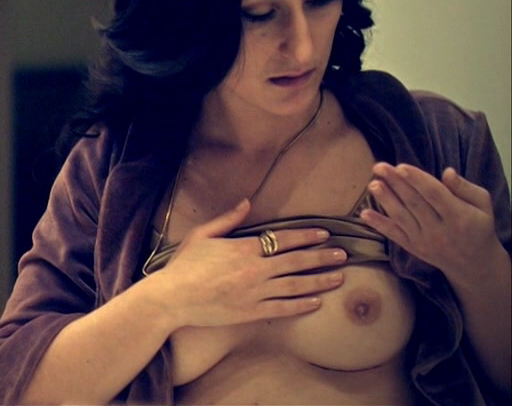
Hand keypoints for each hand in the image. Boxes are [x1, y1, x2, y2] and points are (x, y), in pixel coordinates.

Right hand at [155, 200, 347, 327]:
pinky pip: (283, 308)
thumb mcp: (202, 235)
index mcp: (244, 248)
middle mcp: (255, 269)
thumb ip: (227, 219)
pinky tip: (316, 302)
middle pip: (296, 262)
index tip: (324, 235)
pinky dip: (301, 305)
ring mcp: (255, 292)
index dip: (306, 236)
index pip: (283, 239)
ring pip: (296, 285)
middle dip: (322, 258)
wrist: (172, 297)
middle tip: (343, 255)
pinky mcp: (252, 312)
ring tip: (339, 278)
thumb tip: (247, 202)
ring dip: (320, 281)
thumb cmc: (184, 265)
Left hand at [360, 163, 501, 281]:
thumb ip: (464, 188)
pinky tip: (364, 213)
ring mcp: (424, 240)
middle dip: (396, 183)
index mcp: (458, 216)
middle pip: (414, 203)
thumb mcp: (482, 205)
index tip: (401, 166)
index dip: (417, 180)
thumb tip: (447, 171)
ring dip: (385, 200)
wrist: (474, 264)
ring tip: (372, 184)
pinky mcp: (413, 248)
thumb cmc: (478, 226)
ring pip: (402, 217)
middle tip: (379, 166)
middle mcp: (440, 229)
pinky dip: (379, 224)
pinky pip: (394, 235)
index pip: (435, 194)